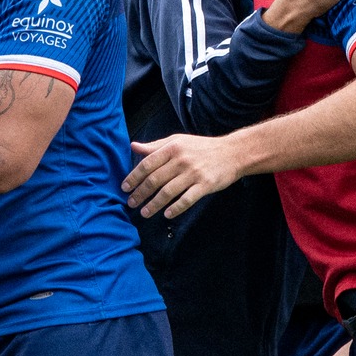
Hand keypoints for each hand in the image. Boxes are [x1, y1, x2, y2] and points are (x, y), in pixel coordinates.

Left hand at [124, 132, 247, 219]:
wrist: (231, 153)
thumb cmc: (201, 147)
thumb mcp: (178, 141)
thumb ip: (155, 146)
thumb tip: (133, 146)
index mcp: (173, 147)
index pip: (147, 164)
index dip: (134, 177)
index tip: (124, 187)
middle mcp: (182, 160)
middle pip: (155, 180)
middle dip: (140, 193)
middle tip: (131, 203)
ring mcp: (194, 173)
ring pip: (168, 192)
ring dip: (154, 204)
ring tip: (144, 213)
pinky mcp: (205, 185)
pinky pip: (187, 199)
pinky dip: (176, 208)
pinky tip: (167, 214)